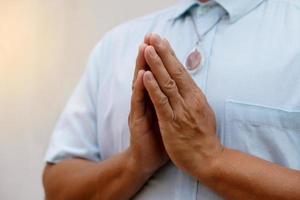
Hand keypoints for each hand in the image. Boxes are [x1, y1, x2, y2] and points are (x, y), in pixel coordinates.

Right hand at [127, 43, 167, 177]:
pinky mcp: (137, 121)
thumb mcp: (168, 117)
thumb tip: (181, 90)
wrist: (146, 160)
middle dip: (151, 55)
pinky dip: (141, 88)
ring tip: (144, 48)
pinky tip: (142, 75)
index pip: (159, 77)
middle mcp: (146, 102)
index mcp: (156, 100)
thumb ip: (170, 103)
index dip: (162, 60)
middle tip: (151, 37)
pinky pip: (139, 103)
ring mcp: (140, 110)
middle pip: (149, 75)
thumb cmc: (160, 139)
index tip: (165, 42)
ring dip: (142, 66)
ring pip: (141, 84)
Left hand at [142, 34, 223, 178]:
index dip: (171, 55)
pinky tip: (146, 76)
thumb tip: (187, 83)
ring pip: (167, 83)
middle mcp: (189, 100)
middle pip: (175, 72)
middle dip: (163, 52)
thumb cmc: (203, 136)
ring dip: (156, 65)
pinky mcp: (172, 123)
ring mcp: (181, 111)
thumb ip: (194, 97)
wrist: (208, 159)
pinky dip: (153, 88)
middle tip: (153, 36)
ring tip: (147, 49)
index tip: (162, 41)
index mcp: (196, 96)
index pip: (182, 71)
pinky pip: (161, 102)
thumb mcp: (203, 111)